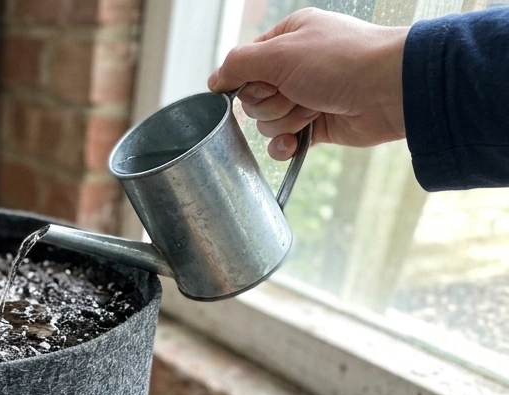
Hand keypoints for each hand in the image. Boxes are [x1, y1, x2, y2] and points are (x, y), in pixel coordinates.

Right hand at [208, 8, 407, 160]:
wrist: (390, 90)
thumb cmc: (341, 61)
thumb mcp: (280, 53)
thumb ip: (238, 64)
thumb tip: (213, 81)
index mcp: (287, 39)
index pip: (244, 65)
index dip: (246, 80)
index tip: (264, 81)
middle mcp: (295, 66)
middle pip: (253, 97)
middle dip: (270, 102)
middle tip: (295, 93)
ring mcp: (306, 96)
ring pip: (267, 121)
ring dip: (285, 120)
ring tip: (312, 110)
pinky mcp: (317, 125)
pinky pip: (284, 141)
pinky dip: (286, 145)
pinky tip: (295, 142)